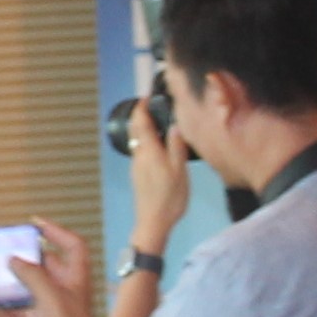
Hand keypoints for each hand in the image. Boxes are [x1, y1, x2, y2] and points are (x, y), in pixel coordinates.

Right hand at [6, 218, 104, 316]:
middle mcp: (64, 288)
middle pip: (44, 264)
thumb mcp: (48, 299)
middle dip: (23, 259)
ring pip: (28, 286)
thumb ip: (31, 276)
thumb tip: (13, 260)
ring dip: (11, 287)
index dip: (56, 231)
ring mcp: (52, 304)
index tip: (35, 224)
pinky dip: (9, 312)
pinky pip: (21, 309)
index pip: (72, 245)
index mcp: (74, 278)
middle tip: (2, 254)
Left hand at [126, 94, 192, 247]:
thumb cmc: (169, 198)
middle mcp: (139, 156)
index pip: (141, 123)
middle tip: (152, 104)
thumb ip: (176, 147)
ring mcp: (137, 165)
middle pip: (136, 129)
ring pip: (138, 140)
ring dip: (144, 127)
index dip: (142, 107)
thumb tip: (175, 126)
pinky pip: (141, 150)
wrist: (153, 221)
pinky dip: (147, 140)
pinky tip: (159, 143)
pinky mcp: (138, 174)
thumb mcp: (179, 170)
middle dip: (141, 114)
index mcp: (149, 152)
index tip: (147, 95)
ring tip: (158, 119)